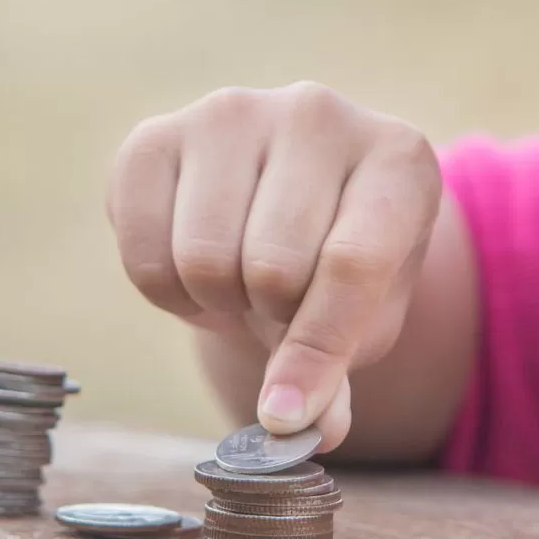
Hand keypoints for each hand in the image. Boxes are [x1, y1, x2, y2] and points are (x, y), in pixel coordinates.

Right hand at [106, 82, 442, 450]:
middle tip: (277, 306)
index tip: (288, 416)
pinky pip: (141, 251)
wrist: (286, 201)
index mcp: (397, 157)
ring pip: (202, 258)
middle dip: (270, 315)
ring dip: (217, 300)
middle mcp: (317, 114)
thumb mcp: (366, 316)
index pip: (352, 263)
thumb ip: (338, 375)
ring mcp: (232, 112)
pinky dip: (164, 290)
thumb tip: (301, 425)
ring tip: (239, 280)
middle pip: (271, 266)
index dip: (317, 349)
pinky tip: (192, 259)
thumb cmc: (339, 263)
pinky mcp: (155, 132)